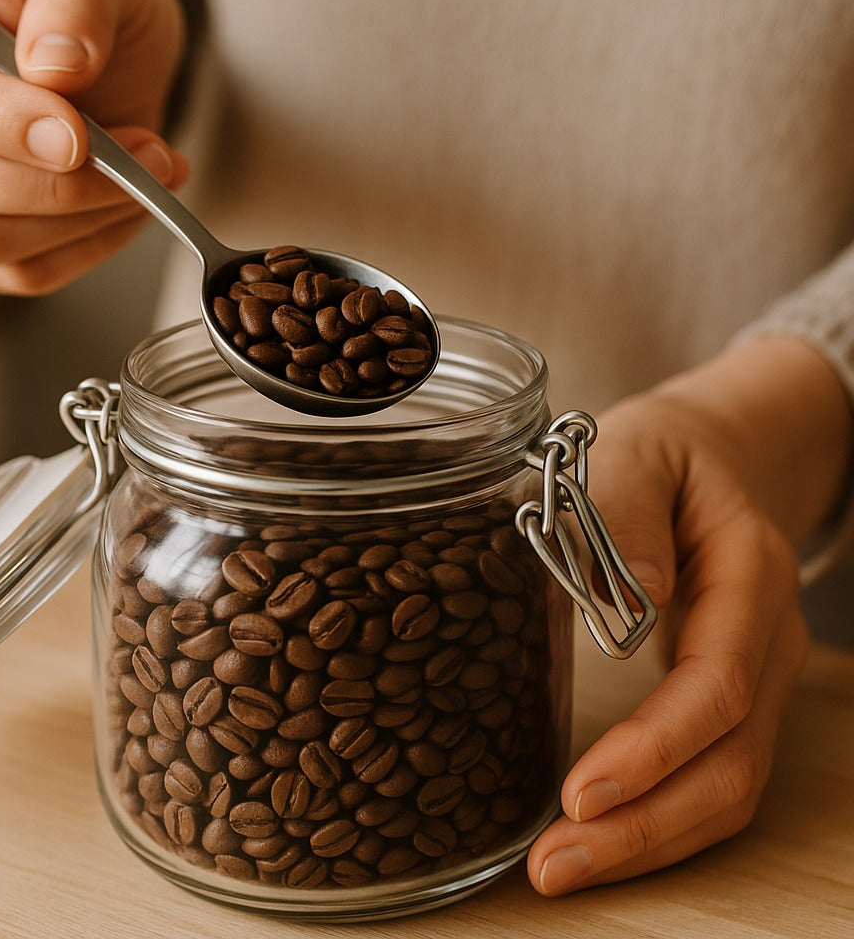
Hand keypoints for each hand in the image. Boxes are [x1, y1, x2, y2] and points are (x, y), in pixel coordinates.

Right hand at [0, 0, 188, 294]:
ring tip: (151, 179)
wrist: (104, 65)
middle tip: (149, 158)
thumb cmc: (86, 15)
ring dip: (83, 221)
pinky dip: (89, 250)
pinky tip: (127, 209)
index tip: (80, 136)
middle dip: (60, 184)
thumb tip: (53, 66)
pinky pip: (20, 274)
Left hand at [526, 336, 850, 893]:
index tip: (581, 793)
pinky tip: (599, 836)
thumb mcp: (638, 449)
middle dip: (644, 826)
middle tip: (554, 865)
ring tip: (562, 868)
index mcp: (749, 575)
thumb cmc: (668, 453)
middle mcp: (765, 640)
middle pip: (729, 765)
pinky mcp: (726, 697)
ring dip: (648, 840)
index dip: (655, 749)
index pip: (716, 686)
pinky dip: (658, 818)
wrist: (718, 457)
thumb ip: (627, 507)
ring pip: (726, 788)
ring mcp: (754, 675)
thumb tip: (628, 597)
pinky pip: (710, 775)